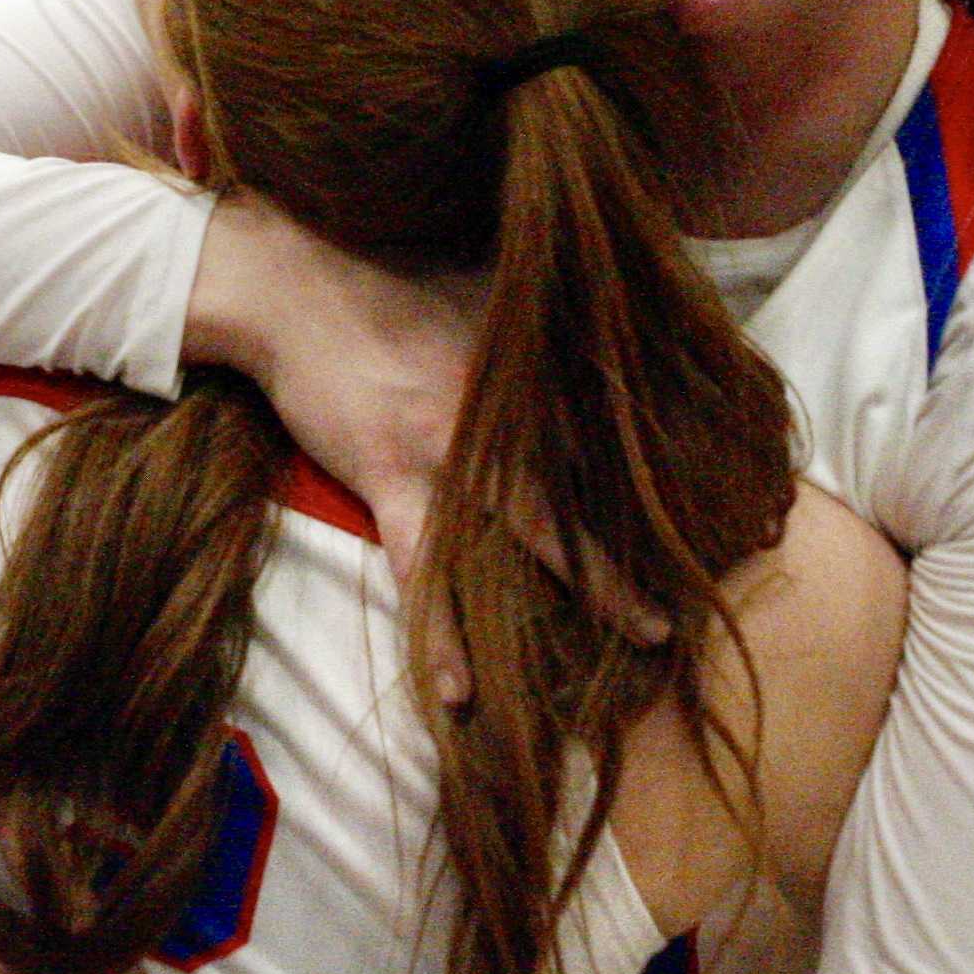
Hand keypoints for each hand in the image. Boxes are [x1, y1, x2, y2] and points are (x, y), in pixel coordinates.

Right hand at [190, 191, 661, 701]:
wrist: (297, 287)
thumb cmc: (389, 280)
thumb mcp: (479, 291)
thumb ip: (532, 322)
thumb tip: (585, 319)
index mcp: (525, 380)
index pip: (593, 447)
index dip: (633, 495)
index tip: (676, 541)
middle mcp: (502, 422)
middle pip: (574, 505)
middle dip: (616, 572)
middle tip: (664, 629)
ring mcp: (447, 454)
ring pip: (520, 542)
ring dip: (560, 603)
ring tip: (582, 669)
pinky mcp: (388, 477)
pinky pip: (419, 570)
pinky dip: (440, 635)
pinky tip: (460, 693)